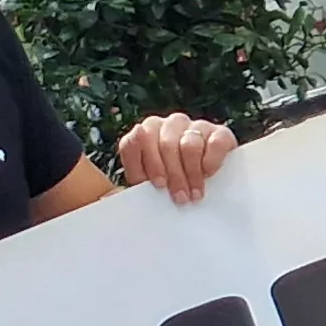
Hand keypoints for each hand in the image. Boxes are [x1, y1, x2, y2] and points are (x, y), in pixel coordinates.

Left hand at [114, 112, 236, 204]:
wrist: (208, 174)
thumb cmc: (172, 181)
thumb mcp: (149, 183)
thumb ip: (133, 186)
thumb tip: (106, 201)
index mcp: (144, 134)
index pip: (133, 142)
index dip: (143, 165)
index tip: (156, 185)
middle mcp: (167, 124)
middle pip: (163, 144)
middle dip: (172, 175)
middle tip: (179, 198)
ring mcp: (193, 125)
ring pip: (188, 144)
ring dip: (191, 174)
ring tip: (194, 194)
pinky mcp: (219, 131)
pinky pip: (214, 142)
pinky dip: (210, 162)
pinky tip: (209, 175)